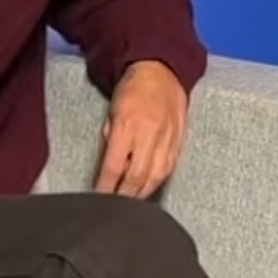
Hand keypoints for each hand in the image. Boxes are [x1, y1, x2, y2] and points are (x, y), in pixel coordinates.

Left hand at [98, 61, 188, 197]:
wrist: (162, 70)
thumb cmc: (133, 88)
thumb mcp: (112, 112)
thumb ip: (111, 139)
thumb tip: (110, 166)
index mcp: (128, 125)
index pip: (114, 167)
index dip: (106, 187)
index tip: (98, 199)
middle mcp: (150, 134)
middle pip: (137, 176)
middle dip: (124, 196)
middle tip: (114, 208)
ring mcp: (168, 138)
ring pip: (156, 176)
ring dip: (142, 193)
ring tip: (132, 203)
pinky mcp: (179, 140)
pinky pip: (169, 168)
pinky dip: (158, 181)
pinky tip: (150, 187)